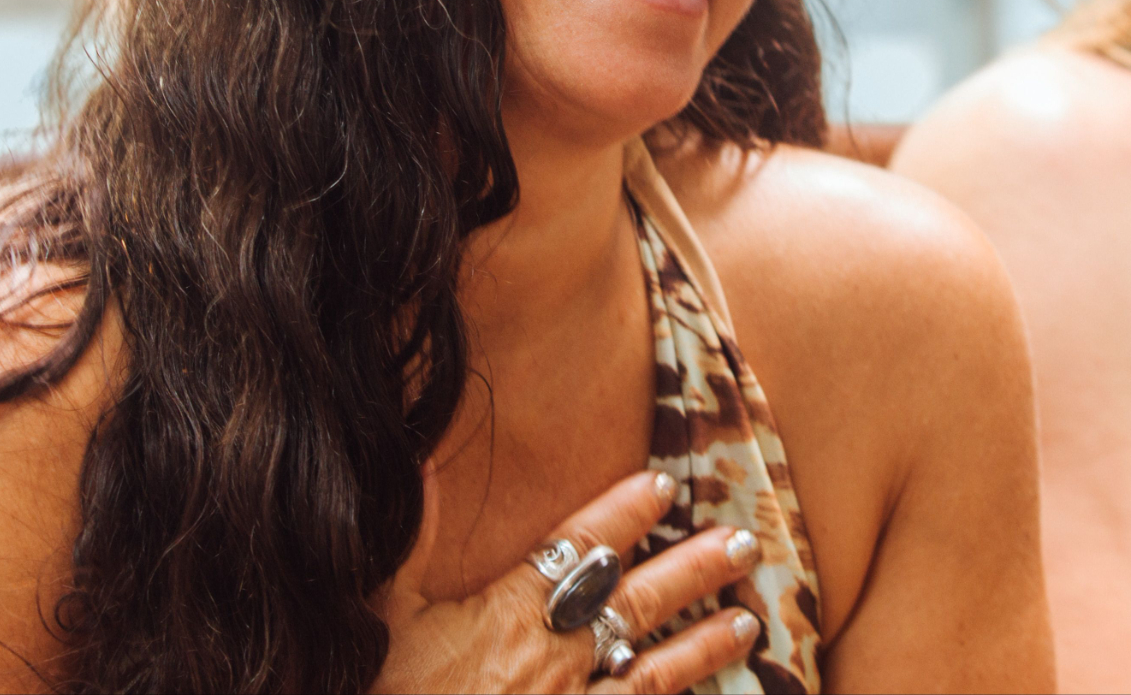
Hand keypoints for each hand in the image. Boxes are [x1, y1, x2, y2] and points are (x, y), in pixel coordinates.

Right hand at [370, 469, 764, 692]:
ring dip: (704, 644)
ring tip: (749, 619)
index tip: (662, 484)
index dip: (622, 513)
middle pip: (635, 603)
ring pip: (653, 672)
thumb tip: (421, 459)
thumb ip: (409, 542)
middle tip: (744, 540)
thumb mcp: (381, 618)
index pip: (576, 549)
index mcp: (505, 616)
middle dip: (693, 569)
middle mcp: (549, 661)